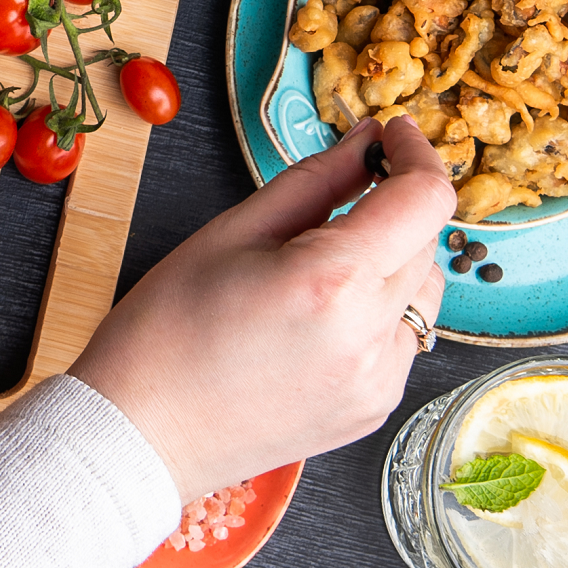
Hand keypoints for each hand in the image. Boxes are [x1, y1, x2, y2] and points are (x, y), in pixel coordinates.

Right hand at [70, 114, 455, 501]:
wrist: (142, 432)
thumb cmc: (170, 328)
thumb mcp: (236, 228)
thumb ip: (316, 178)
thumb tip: (366, 142)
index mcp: (333, 281)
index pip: (424, 200)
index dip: (415, 154)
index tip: (393, 135)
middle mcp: (370, 337)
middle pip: (425, 241)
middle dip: (394, 202)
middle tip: (343, 187)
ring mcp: (377, 381)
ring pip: (422, 289)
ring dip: (392, 256)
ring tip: (325, 257)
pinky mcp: (372, 408)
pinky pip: (404, 336)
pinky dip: (381, 307)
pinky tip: (325, 308)